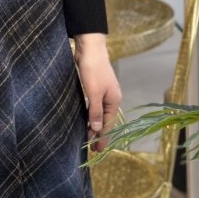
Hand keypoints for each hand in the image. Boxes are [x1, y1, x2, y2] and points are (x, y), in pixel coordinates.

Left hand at [72, 33, 121, 154]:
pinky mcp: (94, 87)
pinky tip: (85, 119)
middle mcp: (110, 98)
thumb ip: (95, 111)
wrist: (89, 47)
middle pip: (104, 120)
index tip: (98, 150)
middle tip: (91, 148)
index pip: (108, 124)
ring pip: (98, 113)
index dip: (103, 137)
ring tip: (87, 137)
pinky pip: (93, 106)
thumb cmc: (93, 69)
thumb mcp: (93, 93)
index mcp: (114, 100)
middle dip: (98, 134)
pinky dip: (90, 114)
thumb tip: (96, 129)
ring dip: (93, 124)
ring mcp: (103, 92)